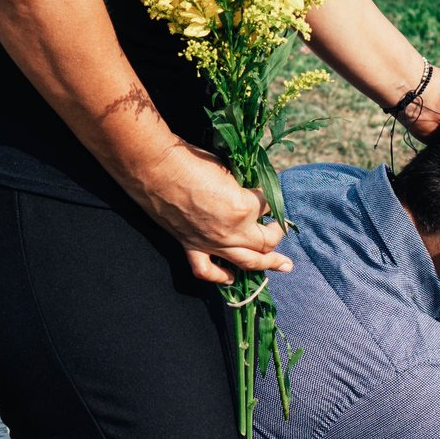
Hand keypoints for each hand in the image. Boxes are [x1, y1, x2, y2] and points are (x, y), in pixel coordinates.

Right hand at [127, 140, 291, 285]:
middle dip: (278, 233)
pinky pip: (208, 271)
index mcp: (244, 207)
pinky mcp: (192, 246)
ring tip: (284, 266)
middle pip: (266, 241)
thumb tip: (249, 191)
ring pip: (247, 262)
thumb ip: (242, 187)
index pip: (267, 207)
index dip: (270, 198)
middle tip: (281, 228)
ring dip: (268, 264)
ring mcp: (212, 243)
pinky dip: (221, 277)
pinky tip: (232, 277)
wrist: (156, 169)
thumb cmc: (192, 161)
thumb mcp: (228, 169)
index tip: (267, 191)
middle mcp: (232, 231)